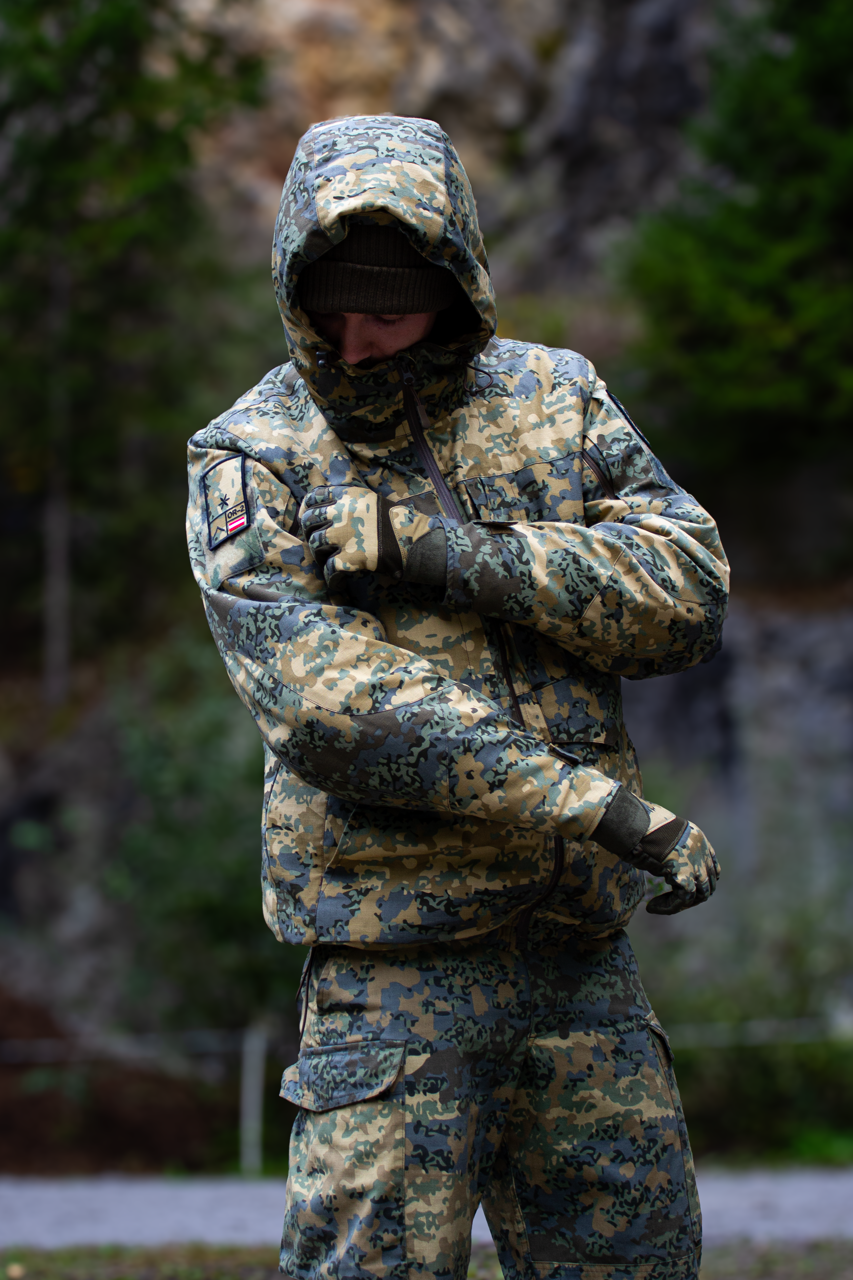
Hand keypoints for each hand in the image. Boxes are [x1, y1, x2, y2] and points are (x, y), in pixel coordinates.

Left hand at [300, 485, 395, 589]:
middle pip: (309, 520)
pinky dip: (331, 579)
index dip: (307, 508)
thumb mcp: (372, 500)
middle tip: (318, 544)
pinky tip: (338, 582)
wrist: (415, 540)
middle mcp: (343, 512)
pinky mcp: (350, 557)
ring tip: (328, 562)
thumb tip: (329, 510)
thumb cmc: (396, 522)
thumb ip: (350, 502)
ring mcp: (345, 535)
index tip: (307, 518)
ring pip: (315, 544)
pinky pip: (329, 570)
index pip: (314, 496)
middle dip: (309, 533)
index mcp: (348, 496)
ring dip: (319, 555)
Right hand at [590, 786, 719, 914]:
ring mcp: (696, 864)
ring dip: (680, 904)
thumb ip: (670, 850)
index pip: (711, 866)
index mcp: (696, 838)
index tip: (681, 887)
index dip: (701, 881)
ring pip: (699, 895)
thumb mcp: (660, 836)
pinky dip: (668, 907)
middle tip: (669, 900)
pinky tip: (651, 907)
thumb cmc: (637, 826)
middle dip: (691, 896)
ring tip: (657, 905)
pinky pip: (684, 900)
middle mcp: (700, 851)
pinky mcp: (685, 876)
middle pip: (708, 883)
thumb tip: (663, 867)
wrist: (634, 824)